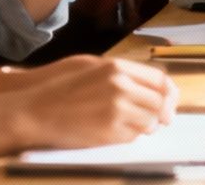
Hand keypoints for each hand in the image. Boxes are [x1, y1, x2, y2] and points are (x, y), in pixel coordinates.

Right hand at [11, 56, 176, 150]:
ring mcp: (117, 110)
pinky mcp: (110, 132)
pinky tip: (118, 132)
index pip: (159, 79)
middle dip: (161, 113)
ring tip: (133, 126)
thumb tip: (150, 84)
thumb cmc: (60, 89)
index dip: (169, 93)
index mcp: (117, 68)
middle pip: (160, 102)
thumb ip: (121, 73)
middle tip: (159, 120)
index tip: (170, 101)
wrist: (34, 111)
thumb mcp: (92, 68)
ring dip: (147, 126)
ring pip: (150, 121)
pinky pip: (134, 136)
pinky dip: (131, 136)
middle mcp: (121, 86)